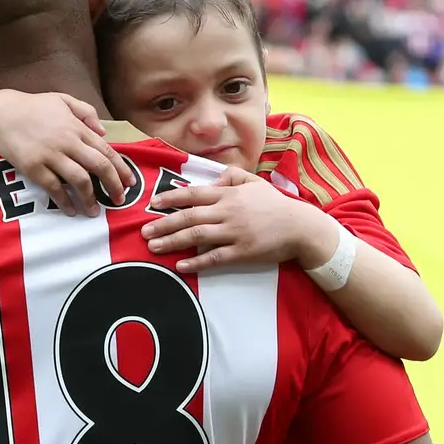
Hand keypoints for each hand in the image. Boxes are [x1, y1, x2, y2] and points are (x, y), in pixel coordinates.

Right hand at [0, 91, 128, 218]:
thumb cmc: (31, 107)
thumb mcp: (62, 99)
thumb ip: (85, 112)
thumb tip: (103, 131)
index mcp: (76, 127)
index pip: (106, 150)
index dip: (121, 168)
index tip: (129, 183)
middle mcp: (67, 141)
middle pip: (99, 167)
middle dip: (113, 186)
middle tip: (119, 201)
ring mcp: (50, 155)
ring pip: (79, 180)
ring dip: (90, 198)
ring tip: (94, 211)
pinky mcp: (33, 167)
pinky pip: (54, 188)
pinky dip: (65, 201)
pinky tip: (70, 210)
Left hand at [143, 169, 329, 273]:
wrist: (300, 227)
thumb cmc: (275, 205)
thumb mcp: (253, 182)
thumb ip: (229, 178)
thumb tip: (208, 184)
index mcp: (229, 194)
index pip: (193, 194)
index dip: (171, 198)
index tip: (153, 203)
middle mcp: (228, 212)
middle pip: (189, 216)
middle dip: (164, 224)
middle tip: (144, 231)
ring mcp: (235, 233)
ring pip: (197, 236)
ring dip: (173, 241)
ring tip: (154, 247)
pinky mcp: (242, 252)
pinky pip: (215, 258)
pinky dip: (196, 262)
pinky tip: (180, 265)